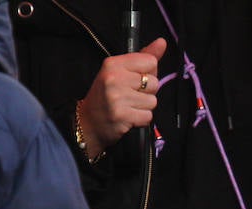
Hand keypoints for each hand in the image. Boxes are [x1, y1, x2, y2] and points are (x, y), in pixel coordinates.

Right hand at [77, 38, 167, 158]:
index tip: (135, 80)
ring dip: (144, 107)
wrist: (89, 122)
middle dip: (147, 92)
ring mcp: (117, 97)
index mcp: (114, 63)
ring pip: (153, 101)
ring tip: (129, 106)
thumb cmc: (106, 95)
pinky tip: (129, 117)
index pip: (150, 61)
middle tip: (130, 96)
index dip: (148, 73)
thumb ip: (142, 57)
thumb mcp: (120, 71)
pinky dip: (141, 119)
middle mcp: (114, 78)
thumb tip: (162, 42)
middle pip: (154, 83)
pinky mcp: (123, 116)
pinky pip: (148, 116)